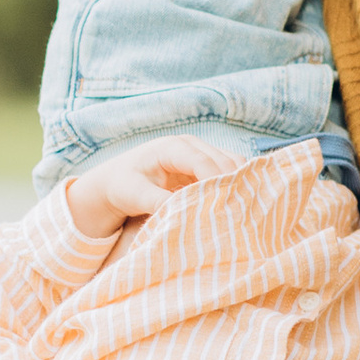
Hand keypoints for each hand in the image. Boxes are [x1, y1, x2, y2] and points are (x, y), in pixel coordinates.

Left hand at [65, 133, 244, 239]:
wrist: (119, 179)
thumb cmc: (124, 184)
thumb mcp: (135, 195)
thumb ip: (158, 202)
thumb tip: (183, 213)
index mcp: (172, 147)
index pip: (203, 161)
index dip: (217, 182)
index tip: (225, 207)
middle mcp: (191, 145)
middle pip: (224, 161)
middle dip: (232, 186)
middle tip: (238, 214)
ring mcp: (201, 152)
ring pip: (232, 165)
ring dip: (237, 186)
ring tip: (240, 212)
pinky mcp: (206, 164)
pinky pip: (228, 172)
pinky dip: (234, 187)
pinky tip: (235, 206)